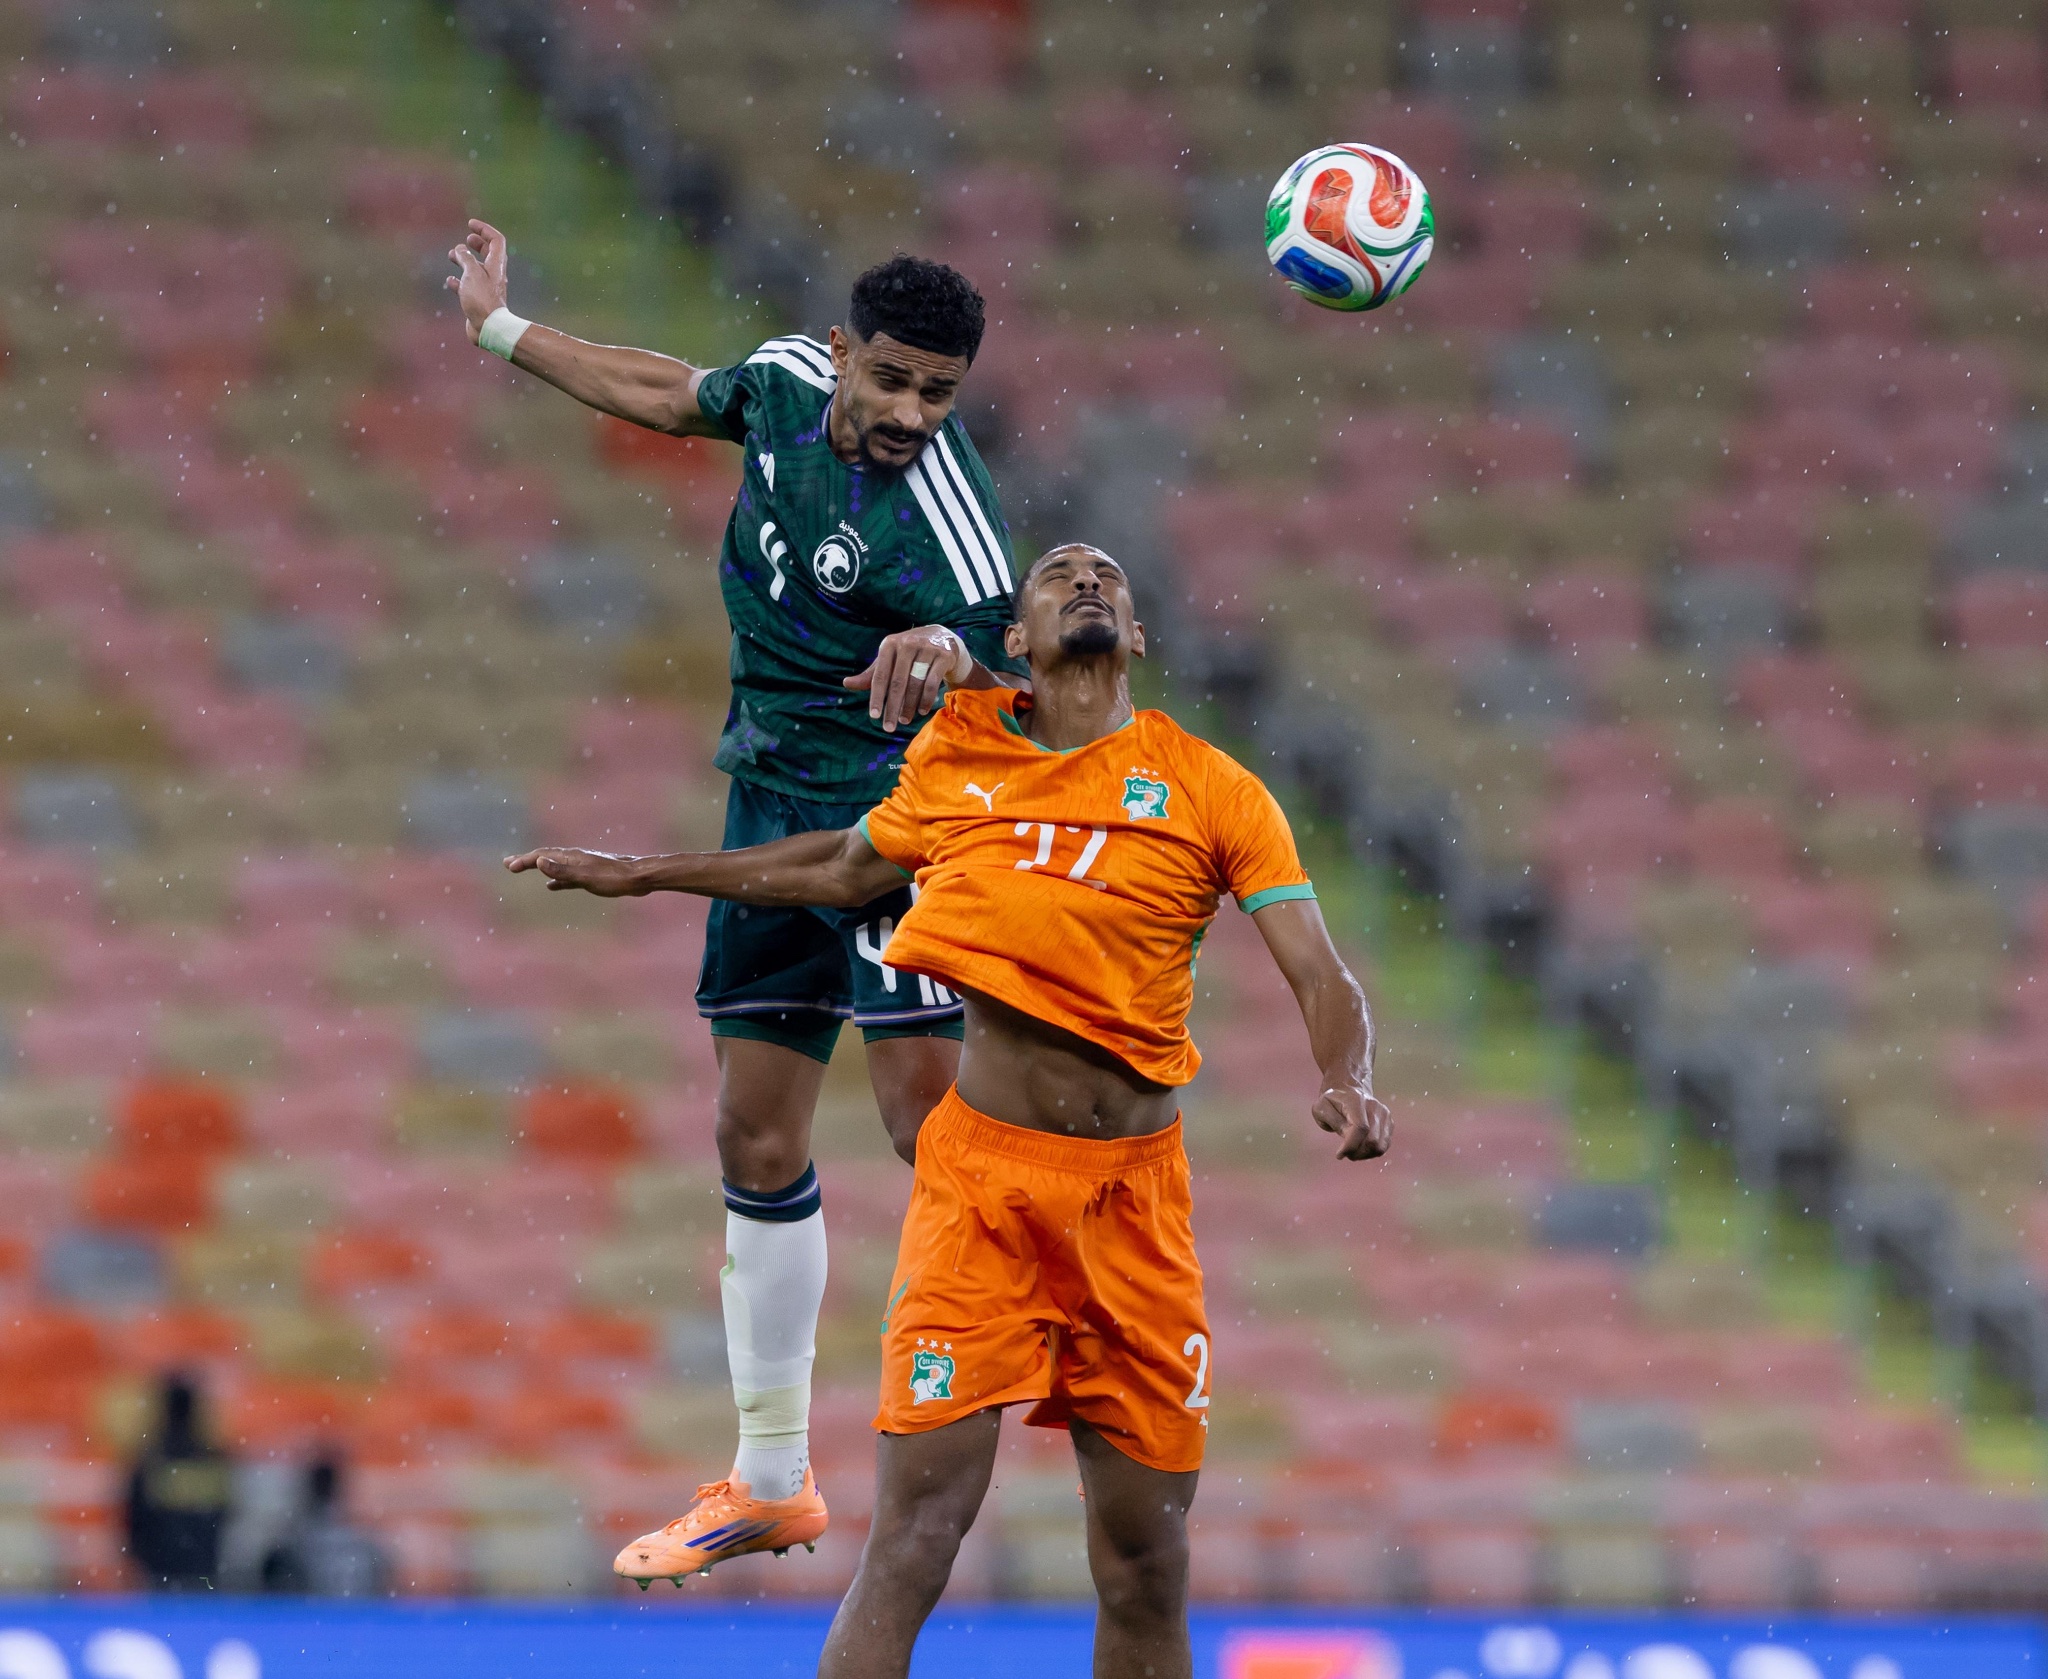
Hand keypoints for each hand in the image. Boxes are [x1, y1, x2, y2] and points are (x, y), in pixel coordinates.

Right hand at [446, 218, 509, 344]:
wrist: (489, 328)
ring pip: (475, 269)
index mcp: (496, 265)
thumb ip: (465, 257)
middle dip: (477, 245)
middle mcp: (493, 275)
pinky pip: (468, 287)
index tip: (471, 224)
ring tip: (451, 256)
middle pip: (488, 254)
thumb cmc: (482, 299)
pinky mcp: (478, 301)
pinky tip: (450, 281)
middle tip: (466, 241)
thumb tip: (460, 249)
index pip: (496, 240)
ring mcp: (486, 288)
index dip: (484, 229)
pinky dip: (459, 281)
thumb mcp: (472, 272)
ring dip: (464, 261)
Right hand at [504, 848, 645, 895]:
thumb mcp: (587, 878)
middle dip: (526, 860)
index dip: (525, 860)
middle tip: (508, 863)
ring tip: (524, 869)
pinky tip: (551, 886)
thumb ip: (563, 871)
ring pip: (555, 866)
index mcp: (572, 857)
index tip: (509, 866)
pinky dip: (555, 879)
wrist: (639, 878)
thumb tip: (539, 862)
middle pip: (545, 857)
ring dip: (538, 867)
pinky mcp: (591, 876)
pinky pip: (566, 876)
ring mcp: (583, 866)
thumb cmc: (614, 879)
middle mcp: (575, 858)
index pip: (542, 856)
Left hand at [843, 625, 972, 731]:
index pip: (880, 675)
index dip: (876, 697)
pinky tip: (921, 711)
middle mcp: (907, 644)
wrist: (942, 638)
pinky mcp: (943, 655)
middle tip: (888, 727)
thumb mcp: (889, 659)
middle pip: (897, 682)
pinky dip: (926, 700)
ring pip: (916, 683)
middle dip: (892, 707)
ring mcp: (927, 648)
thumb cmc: (909, 653)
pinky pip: (932, 682)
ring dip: (909, 706)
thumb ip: (871, 674)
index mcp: (889, 644)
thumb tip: (846, 684)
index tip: (874, 716)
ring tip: (904, 720)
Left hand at [1313, 1086, 1391, 1160]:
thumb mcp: (1321, 1108)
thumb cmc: (1332, 1102)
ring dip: (1364, 1155)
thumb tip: (1347, 1138)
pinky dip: (1371, 1152)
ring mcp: (1384, 1115)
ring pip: (1379, 1146)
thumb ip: (1333, 1122)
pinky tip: (1360, 1147)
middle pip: (1372, 1140)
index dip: (1351, 1146)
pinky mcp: (1389, 1123)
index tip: (1339, 1155)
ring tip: (1352, 1150)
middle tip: (1345, 1153)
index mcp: (1356, 1100)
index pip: (1360, 1128)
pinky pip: (1384, 1146)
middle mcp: (1374, 1106)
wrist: (1347, 1091)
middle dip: (1356, 1153)